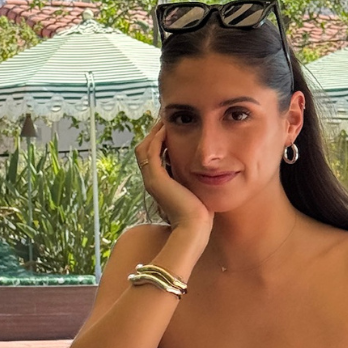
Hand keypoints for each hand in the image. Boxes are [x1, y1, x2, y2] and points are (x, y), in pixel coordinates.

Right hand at [135, 119, 212, 241]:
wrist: (195, 228)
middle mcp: (151, 181)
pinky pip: (151, 152)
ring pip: (144, 148)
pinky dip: (157, 139)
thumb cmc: (200, 214)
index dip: (157, 140)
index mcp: (158, 184)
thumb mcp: (195, 190)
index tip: (169, 127)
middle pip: (143, 149)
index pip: (150, 156)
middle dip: (153, 133)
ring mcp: (151, 180)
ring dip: (154, 132)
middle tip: (165, 119)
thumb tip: (205, 168)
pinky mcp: (156, 179)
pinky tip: (166, 129)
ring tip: (165, 119)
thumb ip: (194, 178)